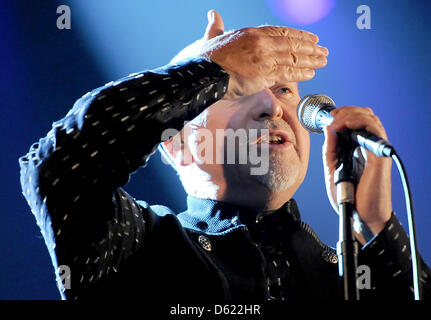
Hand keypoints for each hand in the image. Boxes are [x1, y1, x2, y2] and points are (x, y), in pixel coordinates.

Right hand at [171, 10, 327, 98]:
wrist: (200, 73)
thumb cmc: (202, 58)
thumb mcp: (209, 36)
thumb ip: (215, 26)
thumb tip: (213, 14)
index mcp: (250, 33)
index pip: (281, 32)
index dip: (298, 35)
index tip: (310, 38)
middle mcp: (261, 43)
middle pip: (292, 43)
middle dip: (310, 47)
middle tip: (324, 50)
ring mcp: (264, 58)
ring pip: (293, 57)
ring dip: (311, 59)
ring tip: (324, 60)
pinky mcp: (264, 74)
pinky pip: (288, 73)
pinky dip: (301, 72)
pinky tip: (312, 72)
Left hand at [322, 106, 392, 239]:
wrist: (359, 216)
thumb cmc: (350, 196)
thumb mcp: (332, 168)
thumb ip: (330, 149)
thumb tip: (329, 128)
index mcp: (359, 148)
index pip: (357, 120)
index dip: (344, 113)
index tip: (327, 117)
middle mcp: (370, 147)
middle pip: (365, 115)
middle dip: (346, 110)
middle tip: (331, 116)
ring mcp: (376, 151)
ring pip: (371, 119)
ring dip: (351, 114)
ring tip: (335, 120)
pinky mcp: (379, 157)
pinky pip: (374, 132)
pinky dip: (358, 123)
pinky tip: (343, 127)